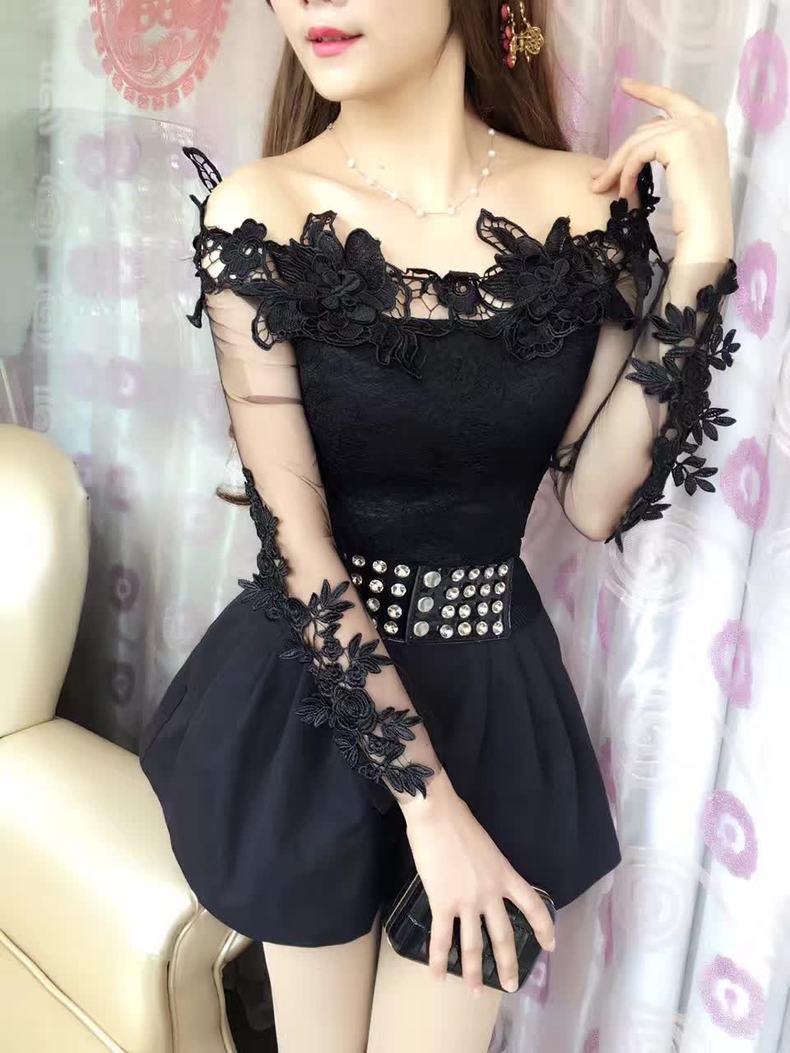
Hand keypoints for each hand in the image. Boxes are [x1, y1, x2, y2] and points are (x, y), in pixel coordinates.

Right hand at [401, 769, 555, 995]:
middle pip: (503, 936)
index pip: (533, 906)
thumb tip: (484, 877)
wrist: (437, 815)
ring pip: (472, 945)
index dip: (544, 928)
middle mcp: (490, 893)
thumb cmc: (459, 822)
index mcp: (505, 875)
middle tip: (512, 986)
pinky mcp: (442, 902)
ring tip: (475, 993)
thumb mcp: (488, 846)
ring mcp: (466, 901)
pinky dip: (438, 960)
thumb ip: (490, 867)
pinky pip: (441, 938)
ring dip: (473, 972)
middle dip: (508, 964)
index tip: (551, 945)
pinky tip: (436, 978)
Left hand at [589, 77, 733, 259]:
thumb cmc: (695, 210)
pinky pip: (639, 153)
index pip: (672, 100)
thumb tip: (630, 148)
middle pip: (648, 127)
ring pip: (638, 141)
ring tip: (602, 188)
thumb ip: (665, 151)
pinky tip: (624, 192)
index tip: (625, 84)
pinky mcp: (678, 141)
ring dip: (617, 166)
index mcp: (709, 124)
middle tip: (597, 175)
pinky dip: (626, 172)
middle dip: (620, 152)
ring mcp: (692, 128)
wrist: (708, 227)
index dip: (648, 91)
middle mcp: (704, 119)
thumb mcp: (683, 172)